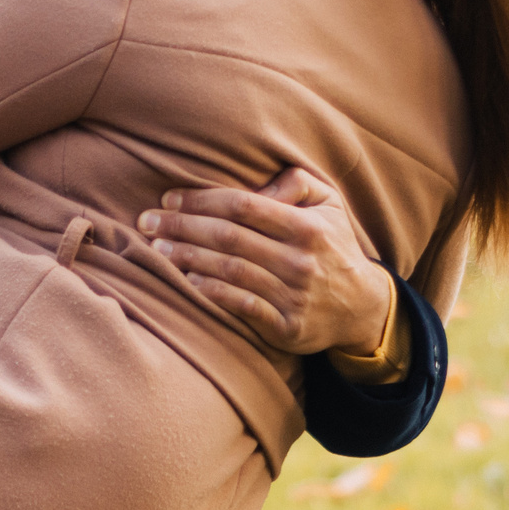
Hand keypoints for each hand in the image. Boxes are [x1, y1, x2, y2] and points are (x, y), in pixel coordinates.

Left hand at [137, 167, 395, 356]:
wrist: (362, 307)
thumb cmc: (333, 246)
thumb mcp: (329, 204)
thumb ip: (296, 182)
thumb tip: (258, 184)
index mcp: (307, 226)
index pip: (243, 205)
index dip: (202, 200)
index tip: (169, 198)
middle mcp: (300, 261)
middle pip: (229, 238)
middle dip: (182, 227)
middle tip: (146, 222)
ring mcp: (293, 296)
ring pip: (230, 272)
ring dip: (188, 259)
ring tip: (157, 249)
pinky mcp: (287, 327)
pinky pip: (242, 307)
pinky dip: (212, 293)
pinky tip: (187, 282)